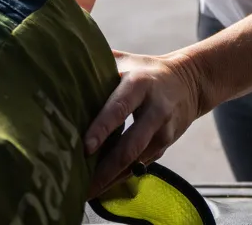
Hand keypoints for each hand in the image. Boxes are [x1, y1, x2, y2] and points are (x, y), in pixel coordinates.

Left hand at [85, 50, 203, 197]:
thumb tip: (63, 64)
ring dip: (111, 178)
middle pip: (131, 143)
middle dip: (107, 166)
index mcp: (140, 84)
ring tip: (87, 192)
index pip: (120, 107)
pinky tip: (102, 186)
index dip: (103, 127)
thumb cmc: (145, 70)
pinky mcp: (164, 146)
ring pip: (136, 161)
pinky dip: (120, 177)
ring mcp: (162, 131)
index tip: (86, 147)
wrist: (188, 82)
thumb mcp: (126, 60)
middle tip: (83, 183)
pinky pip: (139, 166)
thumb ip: (98, 62)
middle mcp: (155, 109)